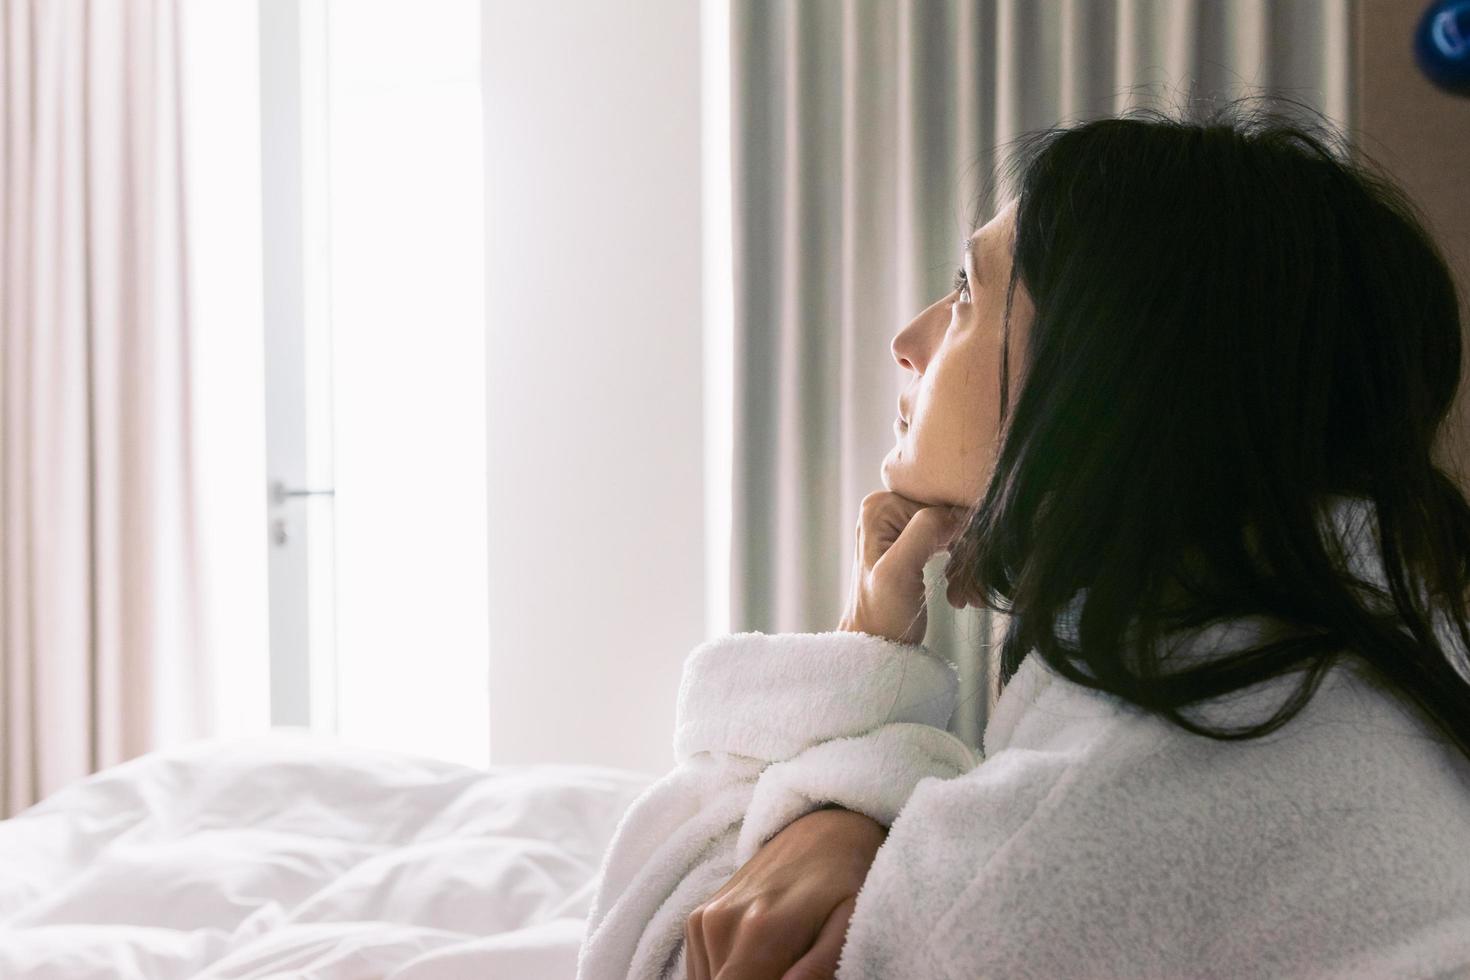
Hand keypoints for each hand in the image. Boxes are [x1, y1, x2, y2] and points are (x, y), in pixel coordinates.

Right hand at [684, 806, 886, 979]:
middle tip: (789, 966)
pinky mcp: (696, 919)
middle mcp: (721, 923)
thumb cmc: (844, 884)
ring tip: (778, 959)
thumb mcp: (849, 923)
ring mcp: (704, 919)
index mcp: (761, 929)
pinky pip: (701, 971)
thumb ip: (821, 965)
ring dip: (742, 979)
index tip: (788, 975)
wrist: (820, 834)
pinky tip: (757, 958)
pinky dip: (725, 974)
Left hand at [837, 491, 967, 644]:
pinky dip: (960, 569)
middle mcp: (888, 507)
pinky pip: (953, 543)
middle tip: (968, 590)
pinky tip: (957, 593)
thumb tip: (954, 512)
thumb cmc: (881, 614)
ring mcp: (901, 524)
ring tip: (961, 596)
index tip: (968, 564)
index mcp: (879, 506)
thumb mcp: (898, 571)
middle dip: (965, 551)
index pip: (938, 501)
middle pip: (947, 515)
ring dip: (965, 565)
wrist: (876, 646)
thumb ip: (923, 531)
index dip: (961, 530)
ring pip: (955, 531)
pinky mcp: (914, 541)